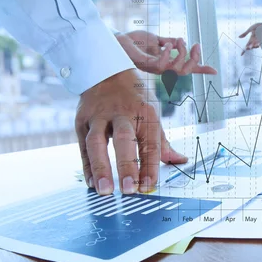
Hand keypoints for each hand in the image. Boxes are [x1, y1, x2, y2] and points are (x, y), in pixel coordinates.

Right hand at [75, 69, 187, 194]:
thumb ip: (162, 142)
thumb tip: (180, 160)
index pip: (150, 142)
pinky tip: (91, 182)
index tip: (149, 186)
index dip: (150, 166)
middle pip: (124, 139)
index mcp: (144, 112)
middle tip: (128, 189)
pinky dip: (87, 165)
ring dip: (100, 167)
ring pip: (96, 142)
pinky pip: (82, 146)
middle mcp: (122, 113)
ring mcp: (99, 116)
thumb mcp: (152, 113)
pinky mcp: (81, 120)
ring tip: (104, 190)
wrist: (106, 72)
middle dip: (127, 165)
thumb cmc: (134, 97)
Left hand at [116, 30, 216, 74]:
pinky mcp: (147, 65)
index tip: (215, 71)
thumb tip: (181, 41)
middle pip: (186, 71)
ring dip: (182, 54)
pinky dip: (168, 54)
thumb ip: (168, 42)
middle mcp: (163, 68)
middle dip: (195, 59)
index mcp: (167, 62)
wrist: (118, 40)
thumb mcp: (156, 39)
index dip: (201, 69)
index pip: (187, 68)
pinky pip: (162, 65)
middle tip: (196, 45)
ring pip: (177, 70)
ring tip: (178, 40)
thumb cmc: (135, 41)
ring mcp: (155, 68)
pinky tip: (166, 44)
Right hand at [239, 22, 261, 55]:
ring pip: (256, 46)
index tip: (241, 54)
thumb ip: (245, 33)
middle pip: (251, 46)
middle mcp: (255, 41)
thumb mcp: (250, 29)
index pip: (247, 46)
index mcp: (251, 39)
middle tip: (247, 48)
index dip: (244, 50)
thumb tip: (238, 37)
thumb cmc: (259, 26)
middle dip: (249, 48)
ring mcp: (259, 41)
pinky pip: (261, 42)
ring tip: (251, 46)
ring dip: (253, 46)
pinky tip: (258, 45)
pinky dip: (259, 44)